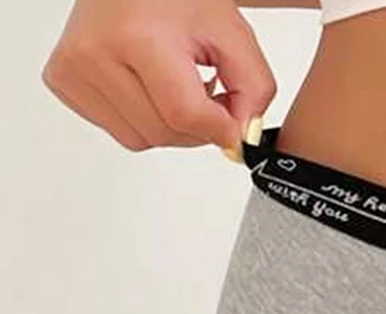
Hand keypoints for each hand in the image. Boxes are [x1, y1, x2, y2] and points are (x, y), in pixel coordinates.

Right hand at [40, 0, 275, 156]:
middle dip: (195, 126)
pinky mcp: (62, 80)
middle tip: (201, 90)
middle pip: (164, 133)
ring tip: (171, 82)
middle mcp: (94, 52)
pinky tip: (145, 84)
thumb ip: (253, 89)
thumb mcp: (231, 33)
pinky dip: (142, 119)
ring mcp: (72, 68)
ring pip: (142, 139)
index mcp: (136, 35)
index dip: (219, 126)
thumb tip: (240, 139)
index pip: (185, 114)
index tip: (231, 119)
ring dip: (169, 125)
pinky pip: (119, 131)